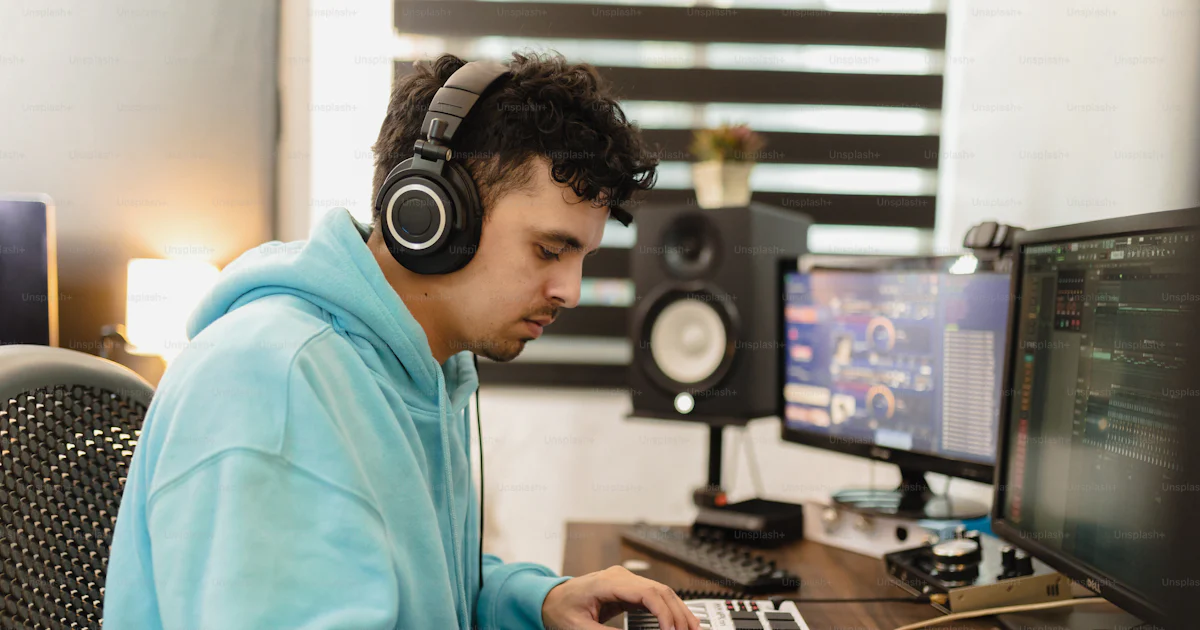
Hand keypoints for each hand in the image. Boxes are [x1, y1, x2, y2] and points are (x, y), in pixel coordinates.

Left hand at [541, 566, 699, 629]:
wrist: (550, 598)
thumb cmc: (561, 610)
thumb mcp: (580, 628)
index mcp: (609, 582)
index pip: (647, 593)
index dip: (664, 613)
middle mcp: (621, 576)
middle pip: (660, 590)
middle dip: (678, 613)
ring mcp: (626, 580)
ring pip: (661, 592)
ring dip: (678, 611)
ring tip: (692, 629)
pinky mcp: (628, 589)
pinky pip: (654, 596)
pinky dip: (669, 609)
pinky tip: (679, 622)